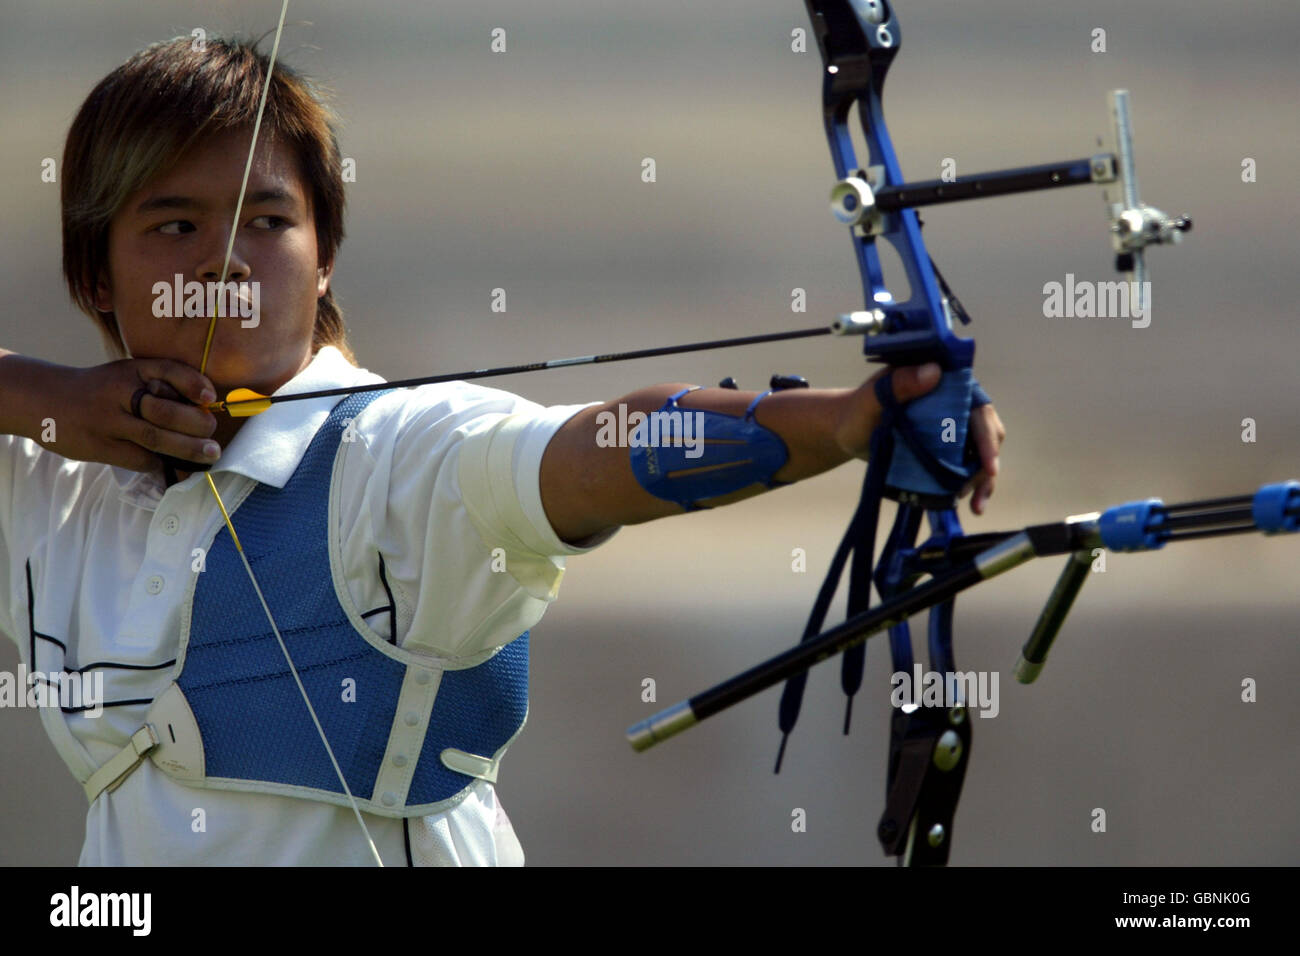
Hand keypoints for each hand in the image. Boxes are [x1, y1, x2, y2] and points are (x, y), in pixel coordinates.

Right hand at [43, 359, 220, 472]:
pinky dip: (160, 462)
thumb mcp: (126, 375)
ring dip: (188, 449)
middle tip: (213, 435)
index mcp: (131, 370)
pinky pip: (139, 458)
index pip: (168, 370)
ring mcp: (108, 421)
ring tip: (209, 454)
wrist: (44, 399)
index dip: (194, 384)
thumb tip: (205, 409)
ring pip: (156, 438)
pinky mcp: (99, 446)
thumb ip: (159, 386)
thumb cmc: (101, 390)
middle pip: (166, 410)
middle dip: (197, 424)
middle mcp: (120, 392)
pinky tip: (173, 464)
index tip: (210, 397)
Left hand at [835, 362, 1004, 515]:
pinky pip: (967, 467)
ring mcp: (952, 427)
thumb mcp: (872, 398)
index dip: (987, 433)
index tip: (987, 464)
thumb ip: (898, 384)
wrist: (846, 432)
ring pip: (981, 452)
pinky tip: (971, 506)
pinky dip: (973, 486)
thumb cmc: (857, 412)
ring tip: (974, 506)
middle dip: (988, 460)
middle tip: (973, 487)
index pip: (976, 405)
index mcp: (943, 383)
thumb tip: (934, 371)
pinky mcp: (946, 449)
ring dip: (983, 479)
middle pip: (987, 430)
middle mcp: (954, 403)